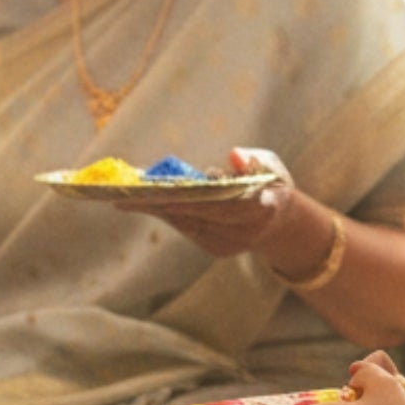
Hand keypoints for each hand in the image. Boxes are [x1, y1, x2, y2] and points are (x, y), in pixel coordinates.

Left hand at [118, 147, 296, 258]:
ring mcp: (230, 244)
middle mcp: (245, 231)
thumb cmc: (270, 184)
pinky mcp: (216, 249)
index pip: (226, 204)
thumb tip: (233, 155)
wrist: (278, 221)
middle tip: (134, 191)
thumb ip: (253, 159)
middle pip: (199, 215)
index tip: (169, 195)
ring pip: (188, 224)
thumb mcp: (270, 166)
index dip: (197, 200)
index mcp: (263, 208)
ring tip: (126, 196)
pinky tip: (141, 203)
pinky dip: (164, 214)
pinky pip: (186, 229)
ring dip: (157, 209)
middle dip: (165, 202)